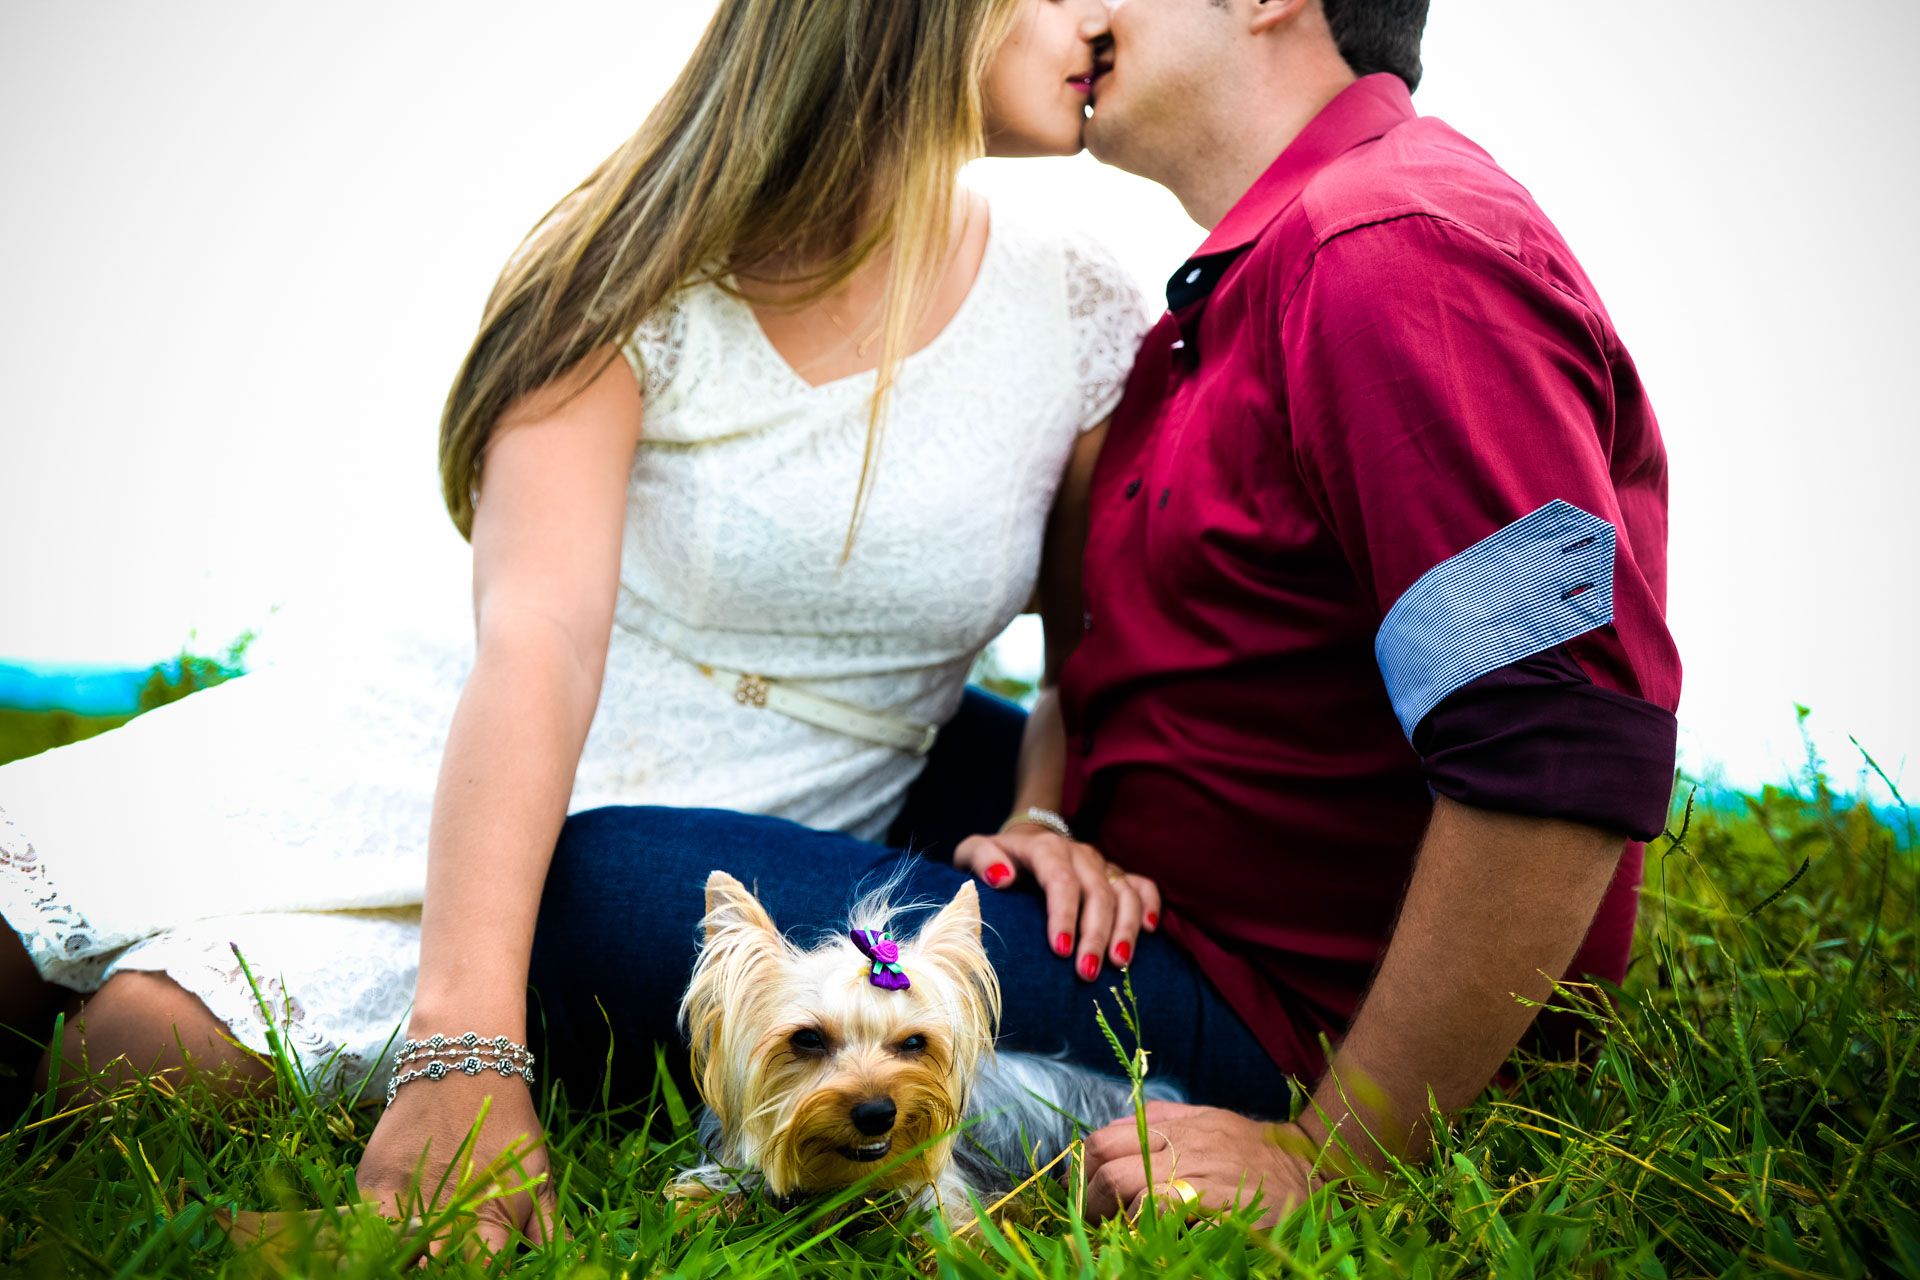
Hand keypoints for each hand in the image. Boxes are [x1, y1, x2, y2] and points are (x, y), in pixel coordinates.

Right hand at [355, 1070, 558, 1255]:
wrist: (463, 1067)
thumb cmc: (507, 1125)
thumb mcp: (537, 1172)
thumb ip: (547, 1226)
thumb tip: (569, 1259)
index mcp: (493, 1217)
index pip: (483, 1272)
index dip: (480, 1275)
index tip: (478, 1272)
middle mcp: (448, 1212)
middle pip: (437, 1270)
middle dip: (441, 1269)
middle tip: (445, 1263)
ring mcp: (406, 1198)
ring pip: (397, 1257)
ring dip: (408, 1260)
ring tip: (420, 1257)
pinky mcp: (372, 1185)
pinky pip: (365, 1231)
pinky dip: (375, 1241)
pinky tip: (387, 1245)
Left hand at [953, 824, 1161, 981]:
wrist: (1022, 845)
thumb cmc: (994, 859)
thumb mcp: (973, 851)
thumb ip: (981, 858)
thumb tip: (1003, 877)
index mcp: (1045, 848)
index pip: (1060, 879)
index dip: (1064, 914)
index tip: (1060, 949)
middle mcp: (1078, 854)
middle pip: (1097, 892)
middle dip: (1095, 934)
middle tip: (1087, 973)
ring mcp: (1100, 865)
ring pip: (1125, 892)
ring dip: (1126, 928)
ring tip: (1120, 964)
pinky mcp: (1115, 876)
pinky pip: (1143, 885)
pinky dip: (1150, 905)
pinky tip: (1150, 930)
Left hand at [1083, 1101, 1320, 1227]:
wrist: (1316, 1168)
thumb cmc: (1257, 1151)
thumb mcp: (1209, 1121)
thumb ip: (1163, 1122)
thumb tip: (1111, 1132)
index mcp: (1178, 1125)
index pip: (1106, 1138)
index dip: (1084, 1169)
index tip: (1082, 1194)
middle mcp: (1187, 1143)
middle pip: (1111, 1163)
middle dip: (1091, 1198)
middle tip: (1093, 1223)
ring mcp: (1205, 1173)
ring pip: (1134, 1185)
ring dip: (1114, 1214)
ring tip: (1116, 1234)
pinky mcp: (1225, 1204)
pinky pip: (1170, 1209)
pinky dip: (1149, 1225)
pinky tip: (1149, 1237)